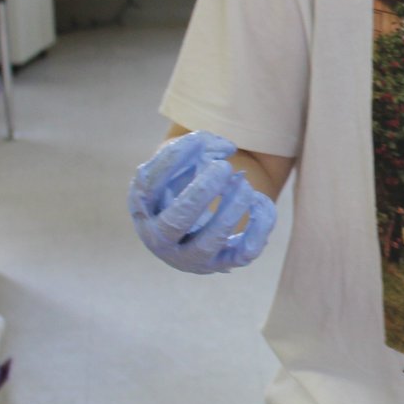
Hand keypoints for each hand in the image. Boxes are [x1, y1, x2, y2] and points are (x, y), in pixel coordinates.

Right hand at [128, 131, 276, 272]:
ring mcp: (191, 256)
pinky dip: (259, 225)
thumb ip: (199, 146)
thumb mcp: (181, 164)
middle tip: (224, 167)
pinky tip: (260, 200)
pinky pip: (245, 252)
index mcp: (143, 209)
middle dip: (202, 192)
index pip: (149, 186)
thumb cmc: (184, 187)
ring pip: (210, 241)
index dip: (174, 159)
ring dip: (231, 209)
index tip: (199, 140)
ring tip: (243, 184)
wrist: (193, 230)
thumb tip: (225, 147)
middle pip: (176, 221)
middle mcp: (161, 239)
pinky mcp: (222, 264)